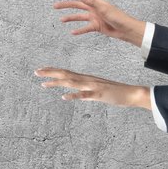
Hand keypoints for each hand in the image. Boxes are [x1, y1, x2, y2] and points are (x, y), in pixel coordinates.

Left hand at [34, 67, 151, 109]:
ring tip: (44, 84)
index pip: (66, 73)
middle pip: (66, 75)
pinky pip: (85, 95)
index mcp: (86, 79)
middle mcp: (87, 80)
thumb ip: (86, 93)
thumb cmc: (115, 93)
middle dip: (50, 73)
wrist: (132, 94)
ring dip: (58, 83)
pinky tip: (64, 97)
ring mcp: (93, 87)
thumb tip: (75, 96)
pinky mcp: (99, 95)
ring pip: (72, 83)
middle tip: (35, 72)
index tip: (40, 70)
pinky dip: (74, 96)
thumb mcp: (97, 93)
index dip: (53, 71)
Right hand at [53, 0, 146, 46]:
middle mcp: (94, 8)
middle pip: (77, 5)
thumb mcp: (104, 9)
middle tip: (55, 6)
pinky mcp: (97, 26)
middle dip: (66, 5)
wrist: (126, 29)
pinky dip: (79, 30)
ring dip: (70, 18)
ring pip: (79, 17)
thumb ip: (91, 2)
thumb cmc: (118, 17)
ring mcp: (95, 17)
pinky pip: (85, 28)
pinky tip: (73, 32)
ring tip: (61, 20)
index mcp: (96, 1)